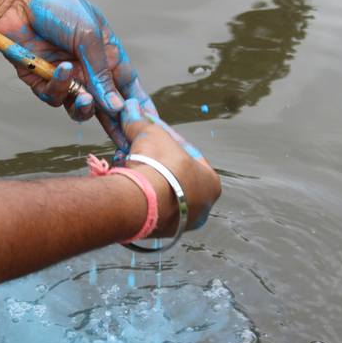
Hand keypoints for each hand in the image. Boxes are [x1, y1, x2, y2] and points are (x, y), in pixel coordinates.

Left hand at [0, 0, 157, 149]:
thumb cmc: (58, 5)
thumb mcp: (89, 35)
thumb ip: (102, 74)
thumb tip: (116, 107)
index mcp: (106, 53)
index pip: (127, 85)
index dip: (139, 105)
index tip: (152, 125)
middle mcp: (87, 68)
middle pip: (106, 105)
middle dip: (116, 124)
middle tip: (125, 142)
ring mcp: (65, 76)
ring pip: (80, 107)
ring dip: (84, 107)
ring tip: (85, 98)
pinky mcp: (40, 80)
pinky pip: (54, 97)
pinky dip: (59, 88)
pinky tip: (59, 69)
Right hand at [120, 99, 220, 234]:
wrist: (142, 201)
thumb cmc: (158, 164)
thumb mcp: (151, 134)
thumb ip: (142, 123)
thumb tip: (130, 108)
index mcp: (211, 183)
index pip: (192, 159)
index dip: (172, 146)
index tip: (157, 140)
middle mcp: (202, 207)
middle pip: (179, 180)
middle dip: (161, 167)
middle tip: (143, 156)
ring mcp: (183, 223)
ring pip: (166, 198)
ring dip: (152, 184)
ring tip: (133, 171)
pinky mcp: (162, 234)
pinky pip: (153, 211)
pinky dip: (143, 199)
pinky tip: (130, 188)